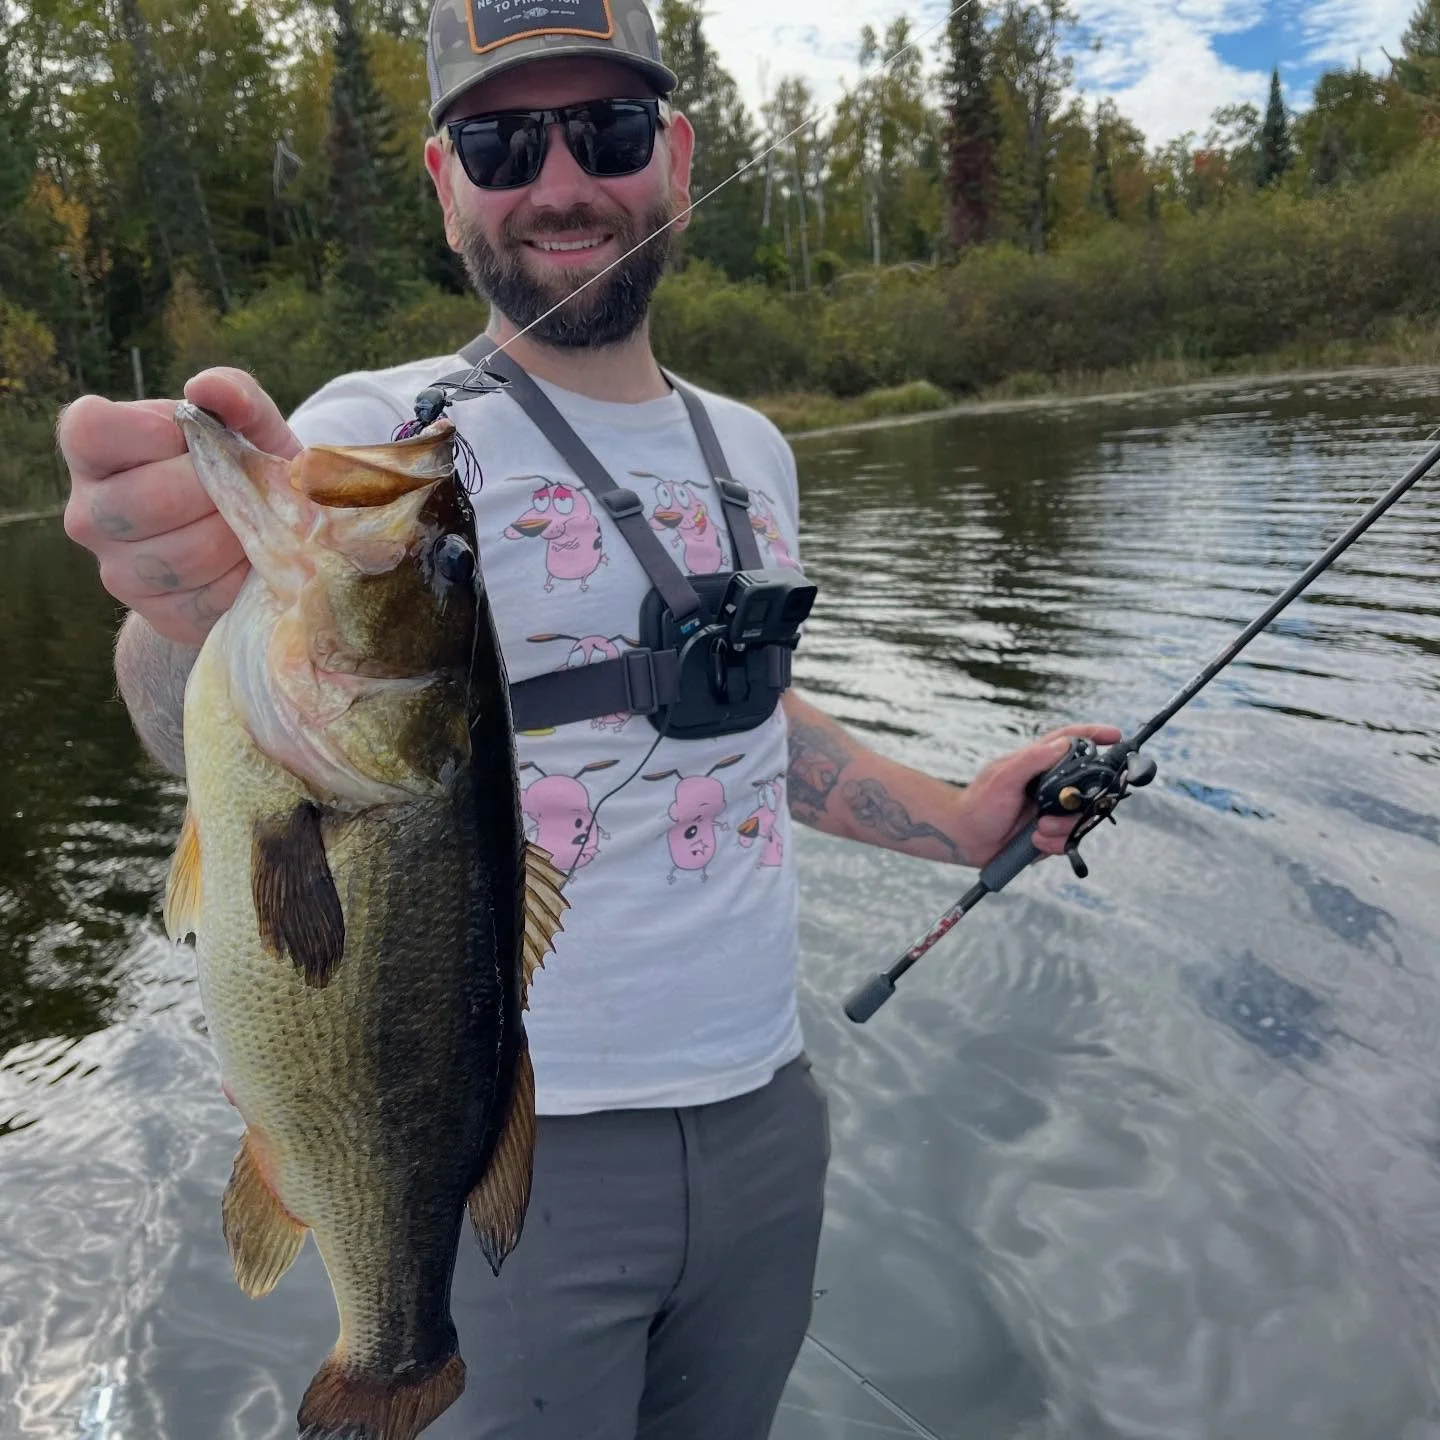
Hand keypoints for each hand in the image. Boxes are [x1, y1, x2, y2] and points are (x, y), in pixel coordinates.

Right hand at [60, 367, 298, 646]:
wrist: (255, 540)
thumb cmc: (240, 466)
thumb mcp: (246, 423)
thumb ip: (234, 394)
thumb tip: (209, 389)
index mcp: (93, 450)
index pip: (94, 430)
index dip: (157, 431)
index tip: (192, 437)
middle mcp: (89, 512)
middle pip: (150, 501)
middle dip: (215, 490)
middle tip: (242, 486)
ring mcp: (118, 570)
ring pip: (187, 554)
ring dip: (238, 535)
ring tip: (253, 520)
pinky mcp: (160, 613)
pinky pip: (211, 598)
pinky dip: (247, 577)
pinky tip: (255, 558)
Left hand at [956, 724, 1123, 867]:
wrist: (966, 839)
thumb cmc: (978, 803)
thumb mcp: (1003, 777)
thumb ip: (1033, 759)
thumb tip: (1063, 744)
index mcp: (1040, 762)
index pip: (1072, 741)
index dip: (1094, 735)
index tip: (1115, 735)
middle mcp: (1050, 784)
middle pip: (1090, 786)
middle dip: (1084, 803)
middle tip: (1065, 810)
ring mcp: (1053, 809)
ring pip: (1082, 817)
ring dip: (1064, 827)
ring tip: (1038, 830)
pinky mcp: (1051, 832)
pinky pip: (1070, 839)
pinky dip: (1056, 843)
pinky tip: (1036, 841)